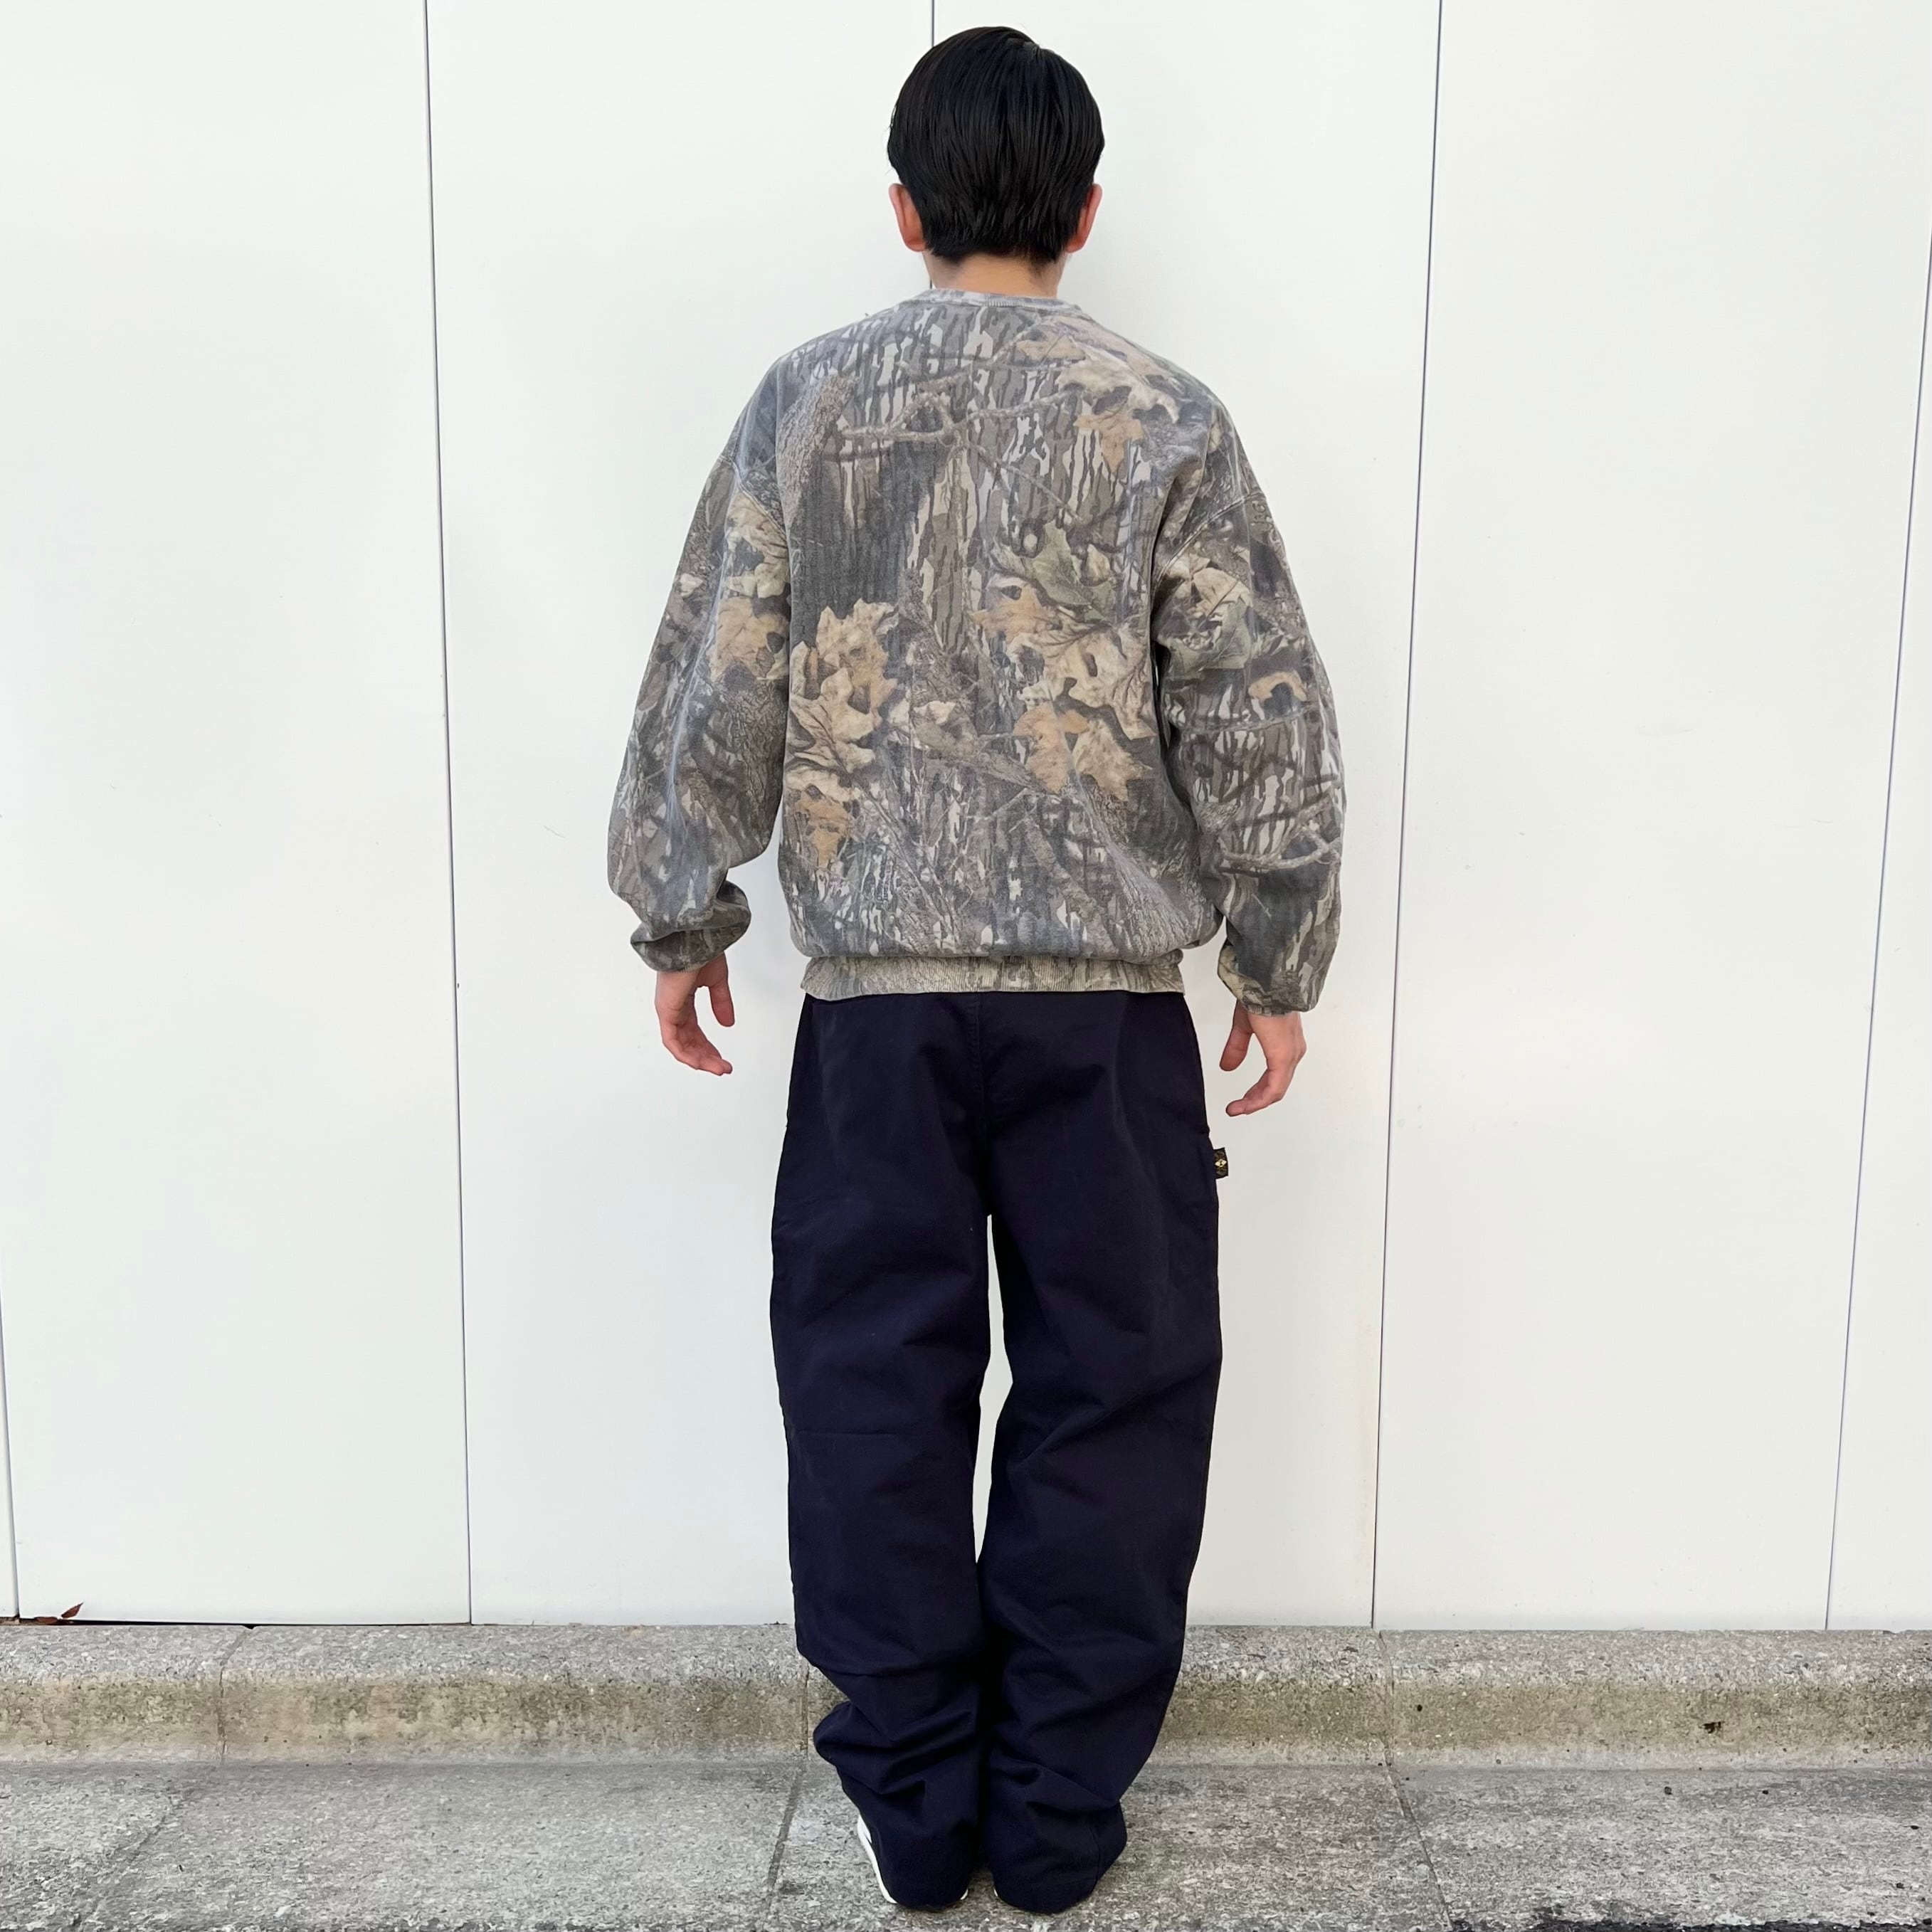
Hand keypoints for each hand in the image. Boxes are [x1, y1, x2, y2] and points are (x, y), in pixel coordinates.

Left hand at [654, 955, 735, 1074]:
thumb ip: (720, 1003)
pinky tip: (700, 1063)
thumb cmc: (700, 949)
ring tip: (718, 1069)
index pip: (694, 1030)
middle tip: (722, 1068)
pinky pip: (672, 1041)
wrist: (692, 937)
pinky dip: (686, 1055)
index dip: (708, 1046)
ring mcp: (668, 1009)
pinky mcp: (666, 1011)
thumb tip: (727, 1023)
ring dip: (700, 1060)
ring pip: (680, 1045)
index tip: (722, 1058)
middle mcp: (673, 1006)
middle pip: (688, 1041)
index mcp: (682, 998)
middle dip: (706, 1057)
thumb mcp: (716, 981)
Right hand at [1218, 1003, 1306, 1114]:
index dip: (1256, 1092)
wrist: (1266, 982)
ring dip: (1255, 1102)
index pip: (1274, 1077)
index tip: (1240, 1101)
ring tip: (1238, 1109)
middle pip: (1276, 1087)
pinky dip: (1259, 1099)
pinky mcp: (1283, 1057)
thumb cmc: (1261, 994)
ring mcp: (1290, 1055)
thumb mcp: (1244, 1025)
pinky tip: (1246, 1104)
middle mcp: (1292, 1051)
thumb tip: (1228, 1066)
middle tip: (1237, 1108)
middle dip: (1254, 1100)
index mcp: (1284, 1044)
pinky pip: (1274, 1088)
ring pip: (1276, 1090)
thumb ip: (1237, 1047)